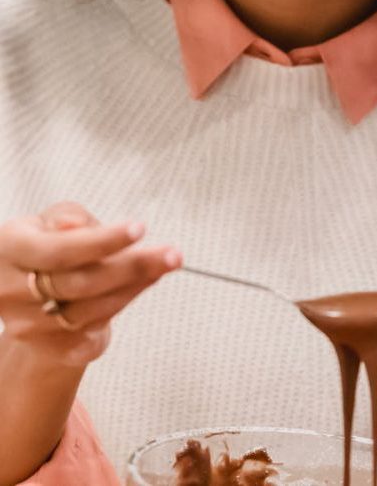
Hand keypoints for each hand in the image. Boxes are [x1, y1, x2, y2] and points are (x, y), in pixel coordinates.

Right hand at [0, 201, 181, 366]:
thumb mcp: (52, 220)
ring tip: (164, 264)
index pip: (58, 250)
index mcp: (7, 250)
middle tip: (172, 255)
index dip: (101, 242)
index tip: (140, 229)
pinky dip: (125, 302)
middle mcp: (10, 292)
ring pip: (92, 310)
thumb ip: (67, 216)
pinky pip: (96, 330)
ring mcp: (29, 325)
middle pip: (80, 284)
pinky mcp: (51, 348)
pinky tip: (145, 283)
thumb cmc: (51, 247)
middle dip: (132, 268)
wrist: (35, 295)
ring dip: (135, 286)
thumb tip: (74, 225)